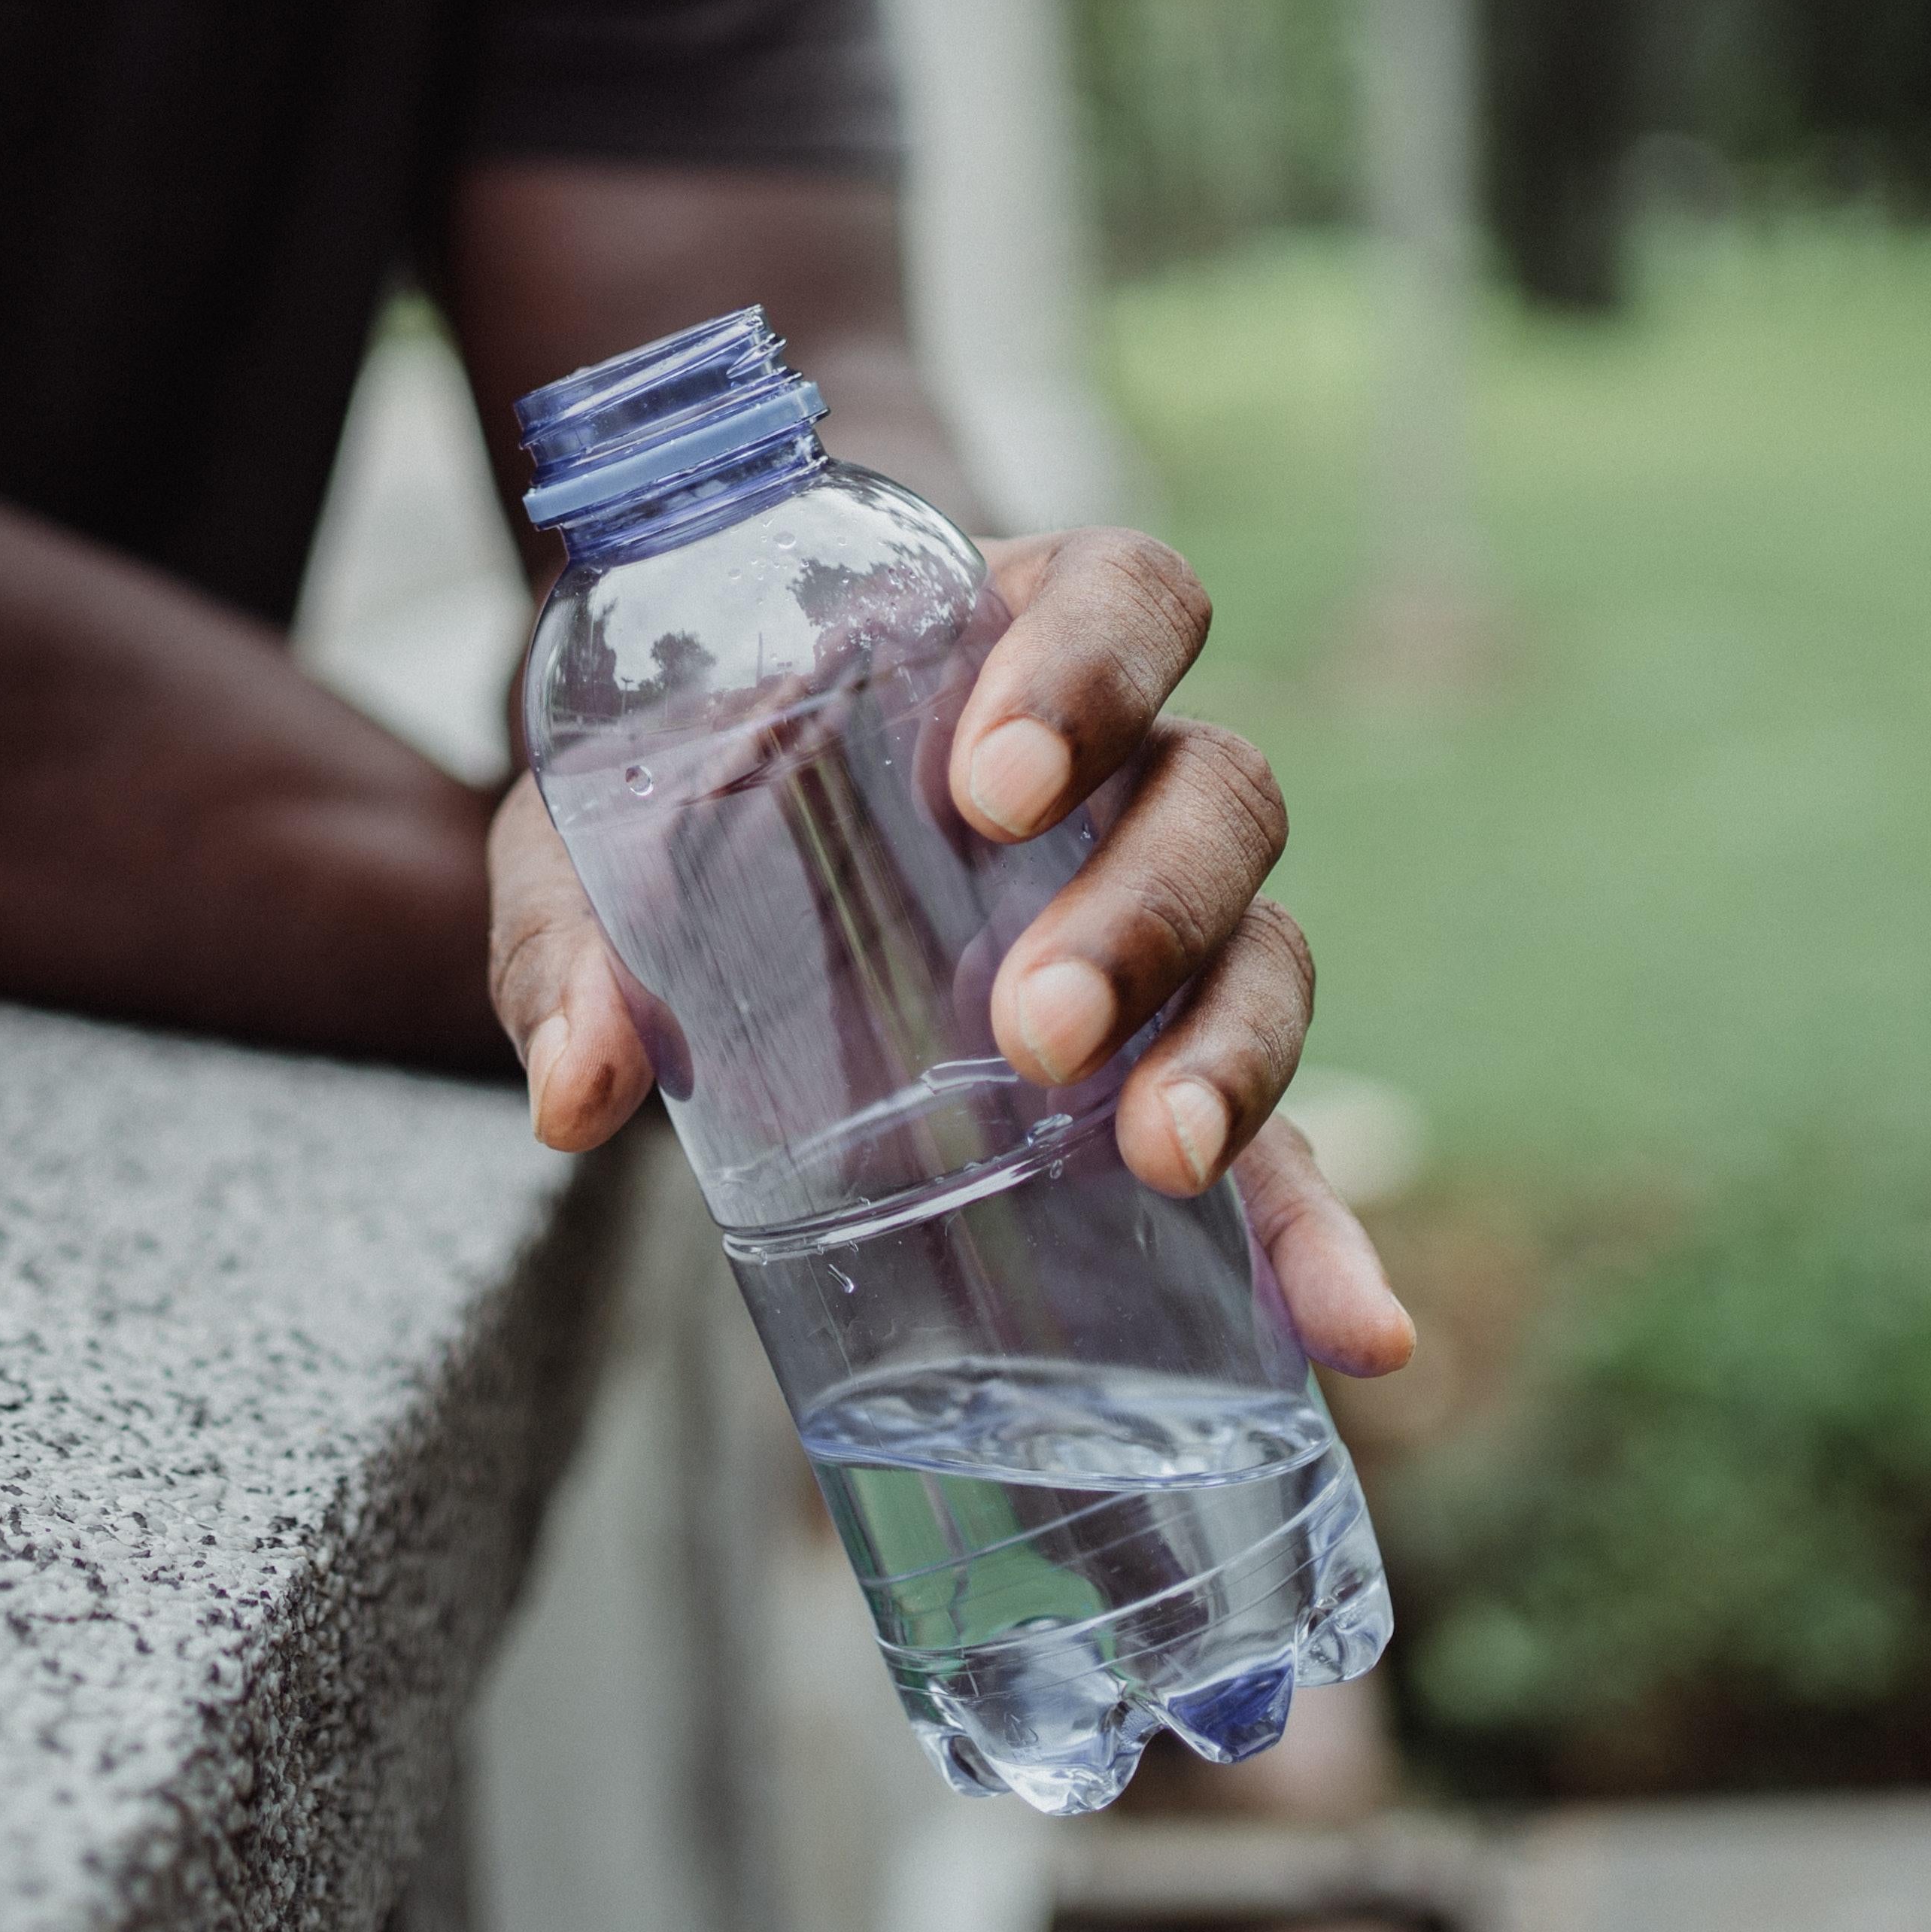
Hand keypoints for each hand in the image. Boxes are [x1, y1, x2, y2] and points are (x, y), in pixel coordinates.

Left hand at [483, 527, 1414, 1377]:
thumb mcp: (590, 839)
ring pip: (1266, 947)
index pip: (1122, 597)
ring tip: (1157, 1155)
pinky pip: (1283, 1147)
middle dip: (1142, 907)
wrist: (699, 868)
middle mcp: (1124, 772)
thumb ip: (574, 934)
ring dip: (1228, 1053)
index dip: (1091, 671)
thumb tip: (578, 1086)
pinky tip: (1356, 1334)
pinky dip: (1320, 1241)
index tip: (992, 784)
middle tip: (1032, 1018)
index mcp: (1007, 640)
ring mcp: (1163, 926)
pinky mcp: (1166, 1072)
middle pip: (1215, 795)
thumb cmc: (666, 798)